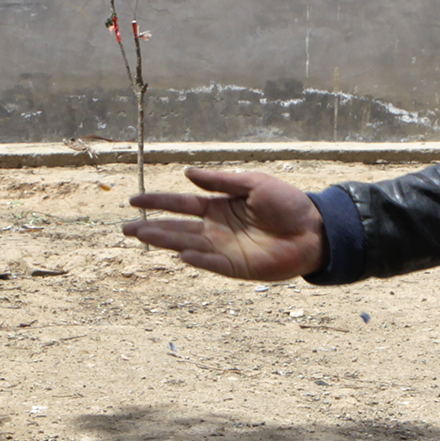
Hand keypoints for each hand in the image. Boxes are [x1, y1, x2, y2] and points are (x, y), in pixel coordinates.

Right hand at [121, 168, 326, 280]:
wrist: (314, 229)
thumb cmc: (287, 204)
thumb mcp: (252, 184)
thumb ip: (220, 181)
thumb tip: (187, 174)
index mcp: (218, 207)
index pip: (181, 204)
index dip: (158, 202)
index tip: (134, 200)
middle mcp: (216, 229)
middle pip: (176, 228)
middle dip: (151, 227)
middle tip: (126, 227)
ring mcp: (223, 249)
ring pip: (186, 245)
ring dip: (164, 241)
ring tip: (140, 236)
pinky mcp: (236, 267)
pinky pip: (211, 263)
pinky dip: (197, 259)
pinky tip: (180, 254)